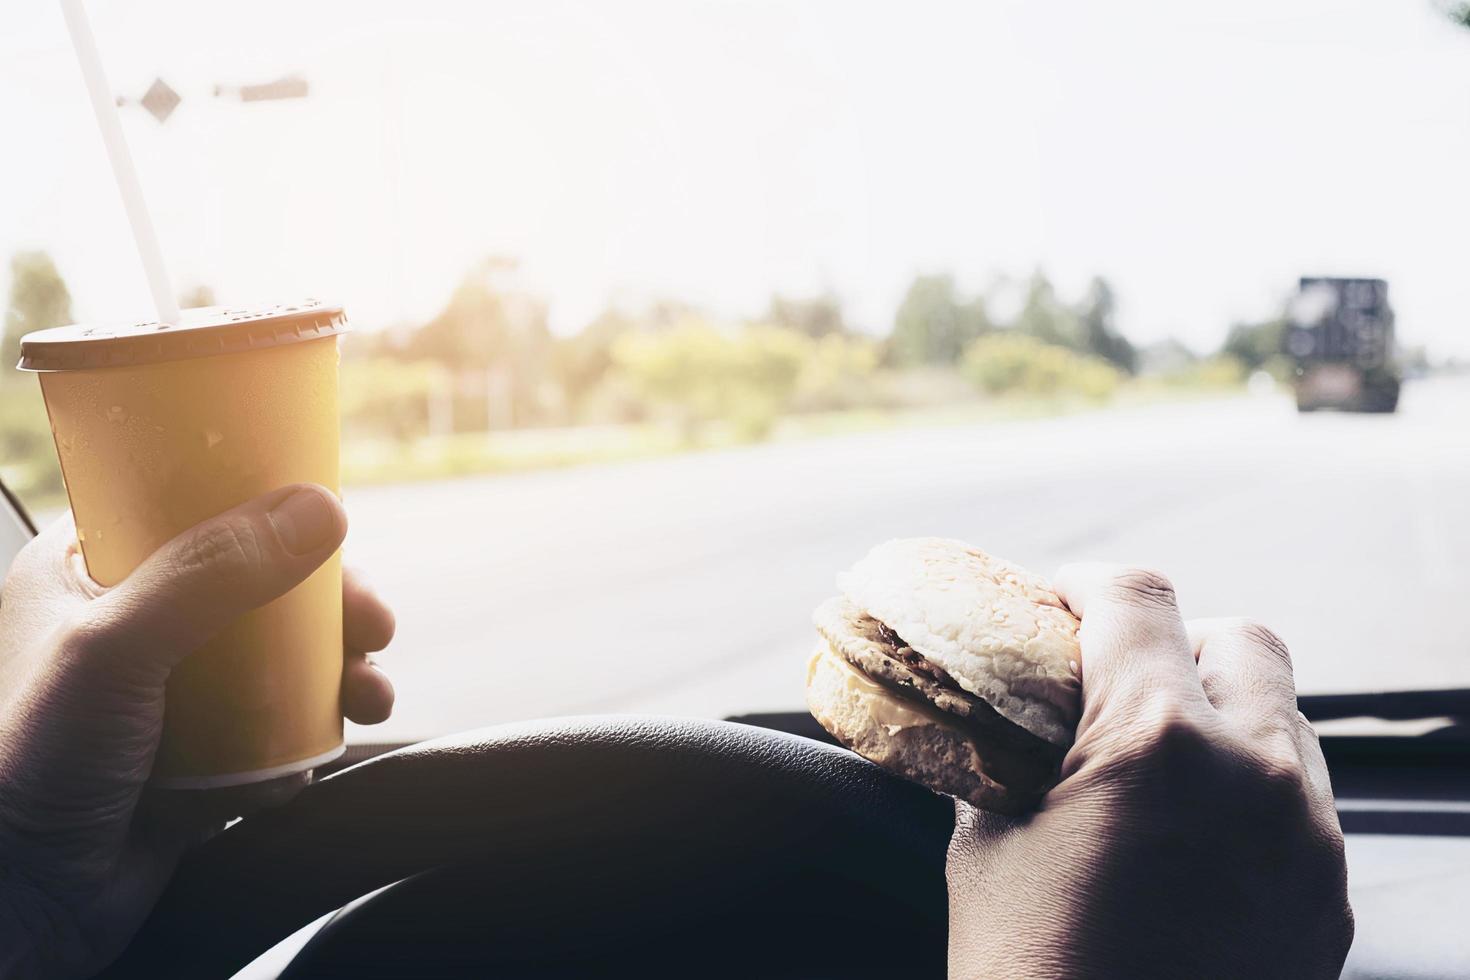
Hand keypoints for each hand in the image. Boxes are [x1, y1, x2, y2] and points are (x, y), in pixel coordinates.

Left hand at [0, 485, 395, 979]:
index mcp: (89, 568)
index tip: (334, 526)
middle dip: (332, 608)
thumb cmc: (27, 764)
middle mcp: (134, 618)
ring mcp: (171, 687)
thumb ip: (212, 575)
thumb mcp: (116, 649)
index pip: (195, 505)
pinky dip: (312, 733)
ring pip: (281, 656)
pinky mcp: (203, 749)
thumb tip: (319, 509)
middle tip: (374, 627)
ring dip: (340, 672)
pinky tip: (319, 752)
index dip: (271, 506)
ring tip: (368, 697)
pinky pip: (278, 725)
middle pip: (261, 584)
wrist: (22, 902)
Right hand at [946, 565, 1351, 978]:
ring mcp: (1309, 840)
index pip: (1138, 597)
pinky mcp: (1329, 898)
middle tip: (1119, 673)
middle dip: (1175, 638)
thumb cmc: (1025, 968)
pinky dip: (1254, 784)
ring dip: (1225, 710)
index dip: (1090, 584)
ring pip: (1287, 717)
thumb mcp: (988, 836)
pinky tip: (1197, 826)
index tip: (1066, 598)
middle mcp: (1255, 774)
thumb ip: (1012, 749)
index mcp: (1156, 742)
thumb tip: (1000, 705)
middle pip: (1240, 637)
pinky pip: (1305, 799)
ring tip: (1162, 754)